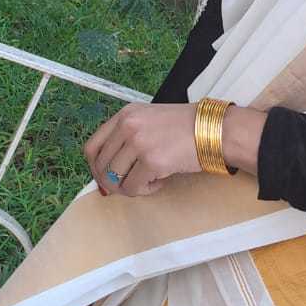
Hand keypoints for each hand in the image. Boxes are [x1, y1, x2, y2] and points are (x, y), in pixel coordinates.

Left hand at [83, 102, 200, 197]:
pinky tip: (160, 181)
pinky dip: (145, 191)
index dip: (95, 168)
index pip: (92, 147)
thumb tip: (106, 178)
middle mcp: (128, 126)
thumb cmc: (185, 128)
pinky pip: (134, 188)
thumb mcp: (149, 121)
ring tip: (149, 181)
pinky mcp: (152, 161)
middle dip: (112, 182)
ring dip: (130, 187)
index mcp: (125, 114)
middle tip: (130, 185)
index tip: (105, 178)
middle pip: (101, 166)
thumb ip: (127, 140)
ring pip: (115, 180)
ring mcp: (139, 142)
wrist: (214, 129)